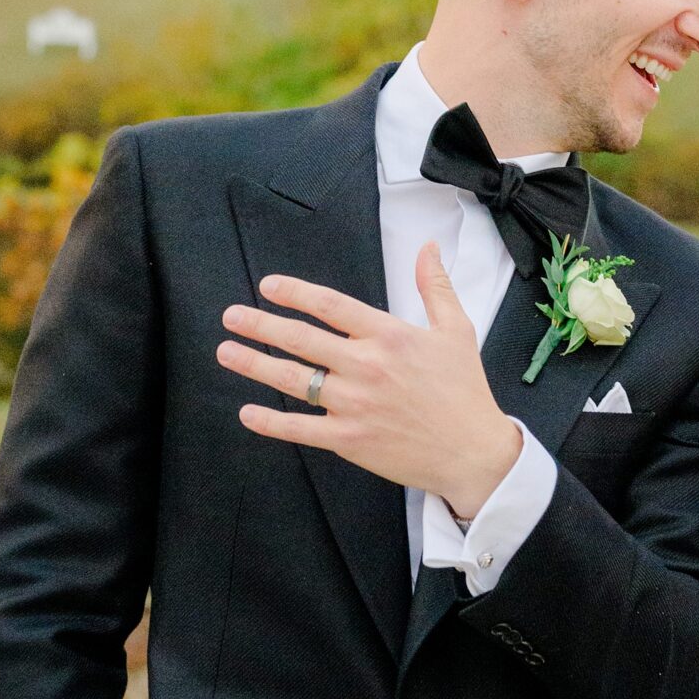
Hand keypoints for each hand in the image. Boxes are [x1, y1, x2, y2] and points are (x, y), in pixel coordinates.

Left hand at [217, 244, 521, 515]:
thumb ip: (436, 286)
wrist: (472, 452)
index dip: (295, 293)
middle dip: (260, 325)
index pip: (330, 305)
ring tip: (226, 352)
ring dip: (255, 364)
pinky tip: (248, 411)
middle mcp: (366, 366)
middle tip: (231, 316)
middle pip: (302, 339)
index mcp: (389, 335)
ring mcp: (355, 405)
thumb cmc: (464, 390)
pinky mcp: (349, 441)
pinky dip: (271, 421)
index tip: (268, 286)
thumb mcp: (456, 330)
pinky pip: (300, 428)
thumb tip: (428, 247)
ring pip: (294, 380)